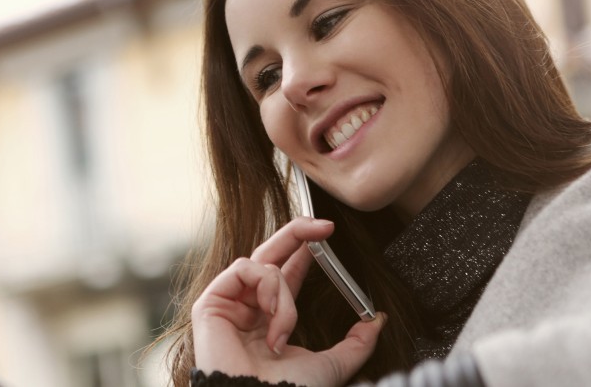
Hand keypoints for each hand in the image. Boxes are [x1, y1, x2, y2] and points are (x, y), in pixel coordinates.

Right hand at [191, 217, 386, 386]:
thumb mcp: (333, 364)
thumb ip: (356, 343)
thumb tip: (379, 320)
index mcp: (269, 320)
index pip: (286, 274)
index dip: (304, 251)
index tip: (328, 233)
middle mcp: (246, 308)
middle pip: (268, 255)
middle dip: (297, 234)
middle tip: (324, 226)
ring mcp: (227, 304)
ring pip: (262, 266)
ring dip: (284, 290)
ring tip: (284, 325)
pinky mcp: (210, 303)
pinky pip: (244, 269)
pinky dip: (265, 287)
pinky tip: (269, 316)